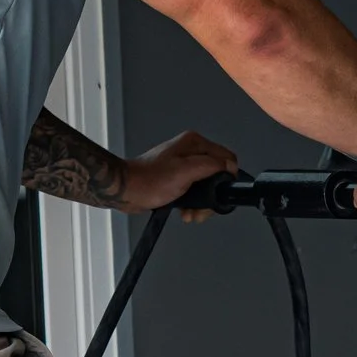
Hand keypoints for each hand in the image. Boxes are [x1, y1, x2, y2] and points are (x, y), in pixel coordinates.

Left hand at [120, 130, 238, 220]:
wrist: (126, 190)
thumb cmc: (148, 180)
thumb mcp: (186, 171)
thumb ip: (211, 165)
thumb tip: (229, 166)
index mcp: (194, 144)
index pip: (226, 157)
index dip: (228, 177)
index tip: (221, 192)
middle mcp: (190, 152)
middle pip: (217, 174)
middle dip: (212, 195)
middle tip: (203, 208)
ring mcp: (183, 165)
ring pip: (206, 186)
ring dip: (202, 203)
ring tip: (192, 213)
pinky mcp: (177, 178)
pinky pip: (194, 191)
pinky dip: (192, 203)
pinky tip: (185, 211)